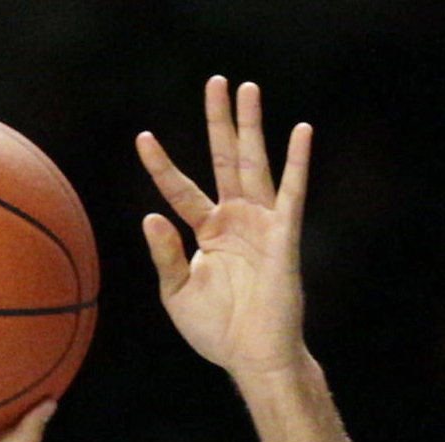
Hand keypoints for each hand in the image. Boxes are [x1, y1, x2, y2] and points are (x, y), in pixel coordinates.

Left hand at [137, 77, 312, 382]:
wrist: (251, 356)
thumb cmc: (216, 328)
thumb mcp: (177, 292)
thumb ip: (165, 255)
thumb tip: (150, 215)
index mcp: (208, 230)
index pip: (180, 188)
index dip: (161, 164)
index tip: (143, 137)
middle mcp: (234, 219)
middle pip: (224, 159)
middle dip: (219, 122)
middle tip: (216, 82)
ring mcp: (260, 223)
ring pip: (255, 164)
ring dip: (252, 126)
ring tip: (247, 88)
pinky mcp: (284, 235)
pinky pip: (291, 193)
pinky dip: (297, 162)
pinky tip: (301, 131)